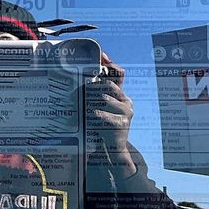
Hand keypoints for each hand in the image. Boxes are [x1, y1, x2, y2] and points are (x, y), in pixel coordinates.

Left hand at [87, 53, 136, 178]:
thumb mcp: (97, 108)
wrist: (112, 151)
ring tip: (86, 112)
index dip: (110, 64)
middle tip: (82, 94)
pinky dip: (93, 117)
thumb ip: (94, 92)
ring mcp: (126, 111)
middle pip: (107, 85)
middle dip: (92, 88)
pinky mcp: (122, 122)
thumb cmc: (100, 127)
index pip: (119, 73)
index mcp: (120, 95)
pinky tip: (91, 121)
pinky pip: (101, 113)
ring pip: (103, 98)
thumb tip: (84, 76)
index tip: (102, 57)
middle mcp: (126, 101)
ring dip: (90, 104)